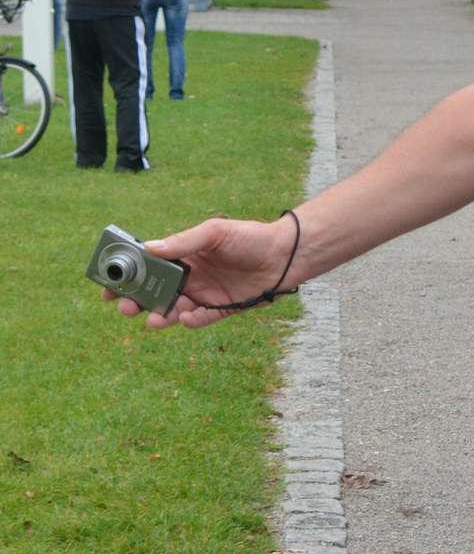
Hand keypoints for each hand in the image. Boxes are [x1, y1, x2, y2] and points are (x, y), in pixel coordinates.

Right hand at [108, 216, 301, 329]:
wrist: (287, 254)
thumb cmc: (251, 236)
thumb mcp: (215, 233)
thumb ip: (183, 242)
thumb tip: (148, 249)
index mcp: (184, 256)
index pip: (147, 267)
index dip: (126, 276)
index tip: (106, 285)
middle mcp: (190, 276)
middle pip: (154, 293)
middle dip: (136, 301)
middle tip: (125, 307)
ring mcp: (205, 294)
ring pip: (174, 310)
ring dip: (160, 316)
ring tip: (154, 319)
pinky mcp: (223, 309)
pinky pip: (201, 319)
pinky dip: (192, 321)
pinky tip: (189, 317)